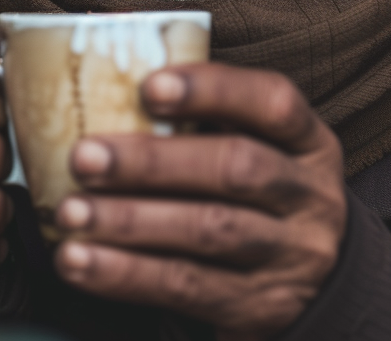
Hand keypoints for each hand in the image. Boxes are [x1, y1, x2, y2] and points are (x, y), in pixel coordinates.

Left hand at [53, 64, 346, 338]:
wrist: (318, 285)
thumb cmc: (263, 192)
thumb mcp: (262, 148)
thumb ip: (211, 121)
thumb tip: (112, 83)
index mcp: (308, 141)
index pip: (272, 102)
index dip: (213, 89)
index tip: (149, 85)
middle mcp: (309, 195)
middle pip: (235, 169)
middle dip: (153, 161)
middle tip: (85, 155)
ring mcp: (289, 255)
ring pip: (207, 231)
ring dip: (130, 221)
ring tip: (72, 211)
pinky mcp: (258, 308)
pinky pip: (186, 288)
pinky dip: (125, 274)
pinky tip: (79, 260)